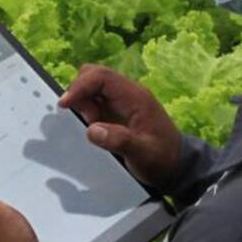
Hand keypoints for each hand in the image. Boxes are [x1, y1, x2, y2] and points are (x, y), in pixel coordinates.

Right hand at [57, 64, 183, 189]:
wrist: (177, 166)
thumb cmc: (161, 159)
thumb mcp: (142, 154)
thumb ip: (119, 141)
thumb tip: (92, 129)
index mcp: (135, 97)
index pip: (102, 77)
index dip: (79, 86)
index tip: (64, 104)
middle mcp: (128, 93)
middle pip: (95, 75)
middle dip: (80, 91)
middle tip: (83, 118)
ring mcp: (122, 101)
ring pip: (93, 85)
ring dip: (83, 101)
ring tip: (90, 124)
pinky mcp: (117, 110)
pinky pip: (96, 99)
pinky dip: (86, 108)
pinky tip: (92, 126)